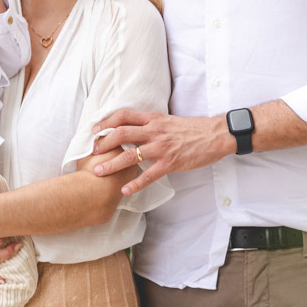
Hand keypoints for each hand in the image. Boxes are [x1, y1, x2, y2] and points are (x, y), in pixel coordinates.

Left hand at [90, 109, 234, 194]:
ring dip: (111, 164)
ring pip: (130, 155)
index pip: (124, 116)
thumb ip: (151, 123)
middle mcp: (154, 131)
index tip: (94, 129)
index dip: (106, 121)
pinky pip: (148, 175)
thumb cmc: (193, 128)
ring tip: (98, 172)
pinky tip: (124, 190)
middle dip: (103, 143)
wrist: (215, 135)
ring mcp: (161, 148)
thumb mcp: (168, 120)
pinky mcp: (170, 163)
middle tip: (92, 151)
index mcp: (153, 119)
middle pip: (121, 134)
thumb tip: (134, 126)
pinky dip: (134, 184)